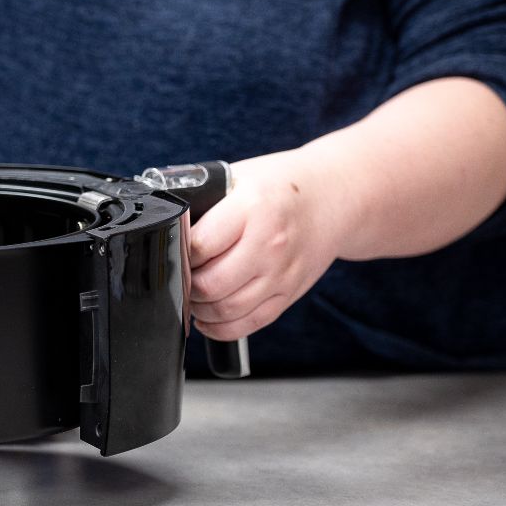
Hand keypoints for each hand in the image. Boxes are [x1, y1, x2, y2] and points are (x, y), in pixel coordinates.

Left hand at [188, 149, 343, 340]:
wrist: (337, 197)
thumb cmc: (283, 185)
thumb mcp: (239, 178)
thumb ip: (206, 202)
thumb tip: (168, 224)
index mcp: (252, 209)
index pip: (199, 246)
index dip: (179, 253)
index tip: (174, 251)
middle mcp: (269, 245)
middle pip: (210, 284)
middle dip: (187, 285)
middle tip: (181, 276)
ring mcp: (281, 274)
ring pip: (227, 310)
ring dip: (200, 309)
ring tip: (193, 295)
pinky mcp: (289, 294)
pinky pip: (250, 324)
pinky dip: (221, 328)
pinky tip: (209, 317)